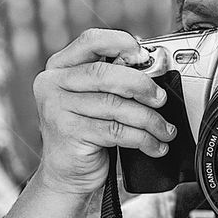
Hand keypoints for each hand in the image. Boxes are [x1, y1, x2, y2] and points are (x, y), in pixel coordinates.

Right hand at [32, 28, 175, 195]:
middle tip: (161, 99)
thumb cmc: (86, 132)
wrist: (66, 176)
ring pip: (114, 106)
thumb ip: (112, 81)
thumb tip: (152, 68)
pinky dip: (142, 139)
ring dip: (148, 119)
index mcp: (59, 67)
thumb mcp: (93, 100)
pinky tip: (155, 145)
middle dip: (141, 85)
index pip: (90, 41)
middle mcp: (52, 84)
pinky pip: (116, 131)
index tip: (145, 55)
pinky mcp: (68, 134)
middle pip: (104, 75)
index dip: (121, 43)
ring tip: (165, 130)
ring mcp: (56, 109)